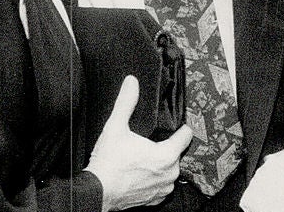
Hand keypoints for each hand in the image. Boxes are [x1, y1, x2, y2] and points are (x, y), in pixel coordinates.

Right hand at [85, 75, 192, 210]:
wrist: (97, 192)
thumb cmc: (108, 162)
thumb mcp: (116, 126)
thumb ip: (126, 102)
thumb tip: (132, 82)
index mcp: (166, 155)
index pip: (186, 136)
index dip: (180, 126)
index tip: (176, 124)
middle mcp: (169, 174)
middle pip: (176, 152)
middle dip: (166, 145)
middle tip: (148, 140)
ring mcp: (162, 189)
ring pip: (169, 169)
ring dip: (160, 163)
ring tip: (142, 156)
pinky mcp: (154, 200)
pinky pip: (160, 184)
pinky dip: (153, 178)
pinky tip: (139, 171)